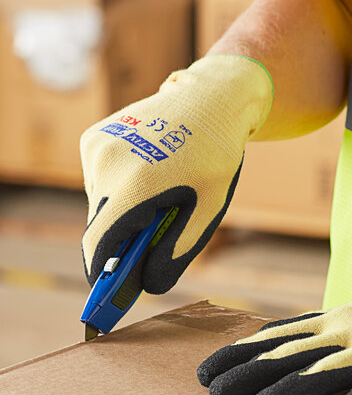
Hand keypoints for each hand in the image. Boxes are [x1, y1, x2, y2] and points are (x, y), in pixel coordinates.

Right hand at [81, 55, 271, 292]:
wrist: (210, 99)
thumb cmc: (214, 158)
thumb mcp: (205, 212)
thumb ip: (174, 253)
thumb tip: (148, 286)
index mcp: (134, 184)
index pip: (100, 246)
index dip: (102, 275)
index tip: (108, 295)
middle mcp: (105, 164)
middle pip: (98, 227)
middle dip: (118, 245)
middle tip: (144, 251)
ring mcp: (95, 147)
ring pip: (98, 204)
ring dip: (119, 216)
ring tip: (157, 202)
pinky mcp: (93, 137)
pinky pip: (98, 181)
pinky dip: (117, 192)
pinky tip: (148, 178)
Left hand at [198, 246, 351, 394]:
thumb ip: (320, 329)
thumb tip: (274, 339)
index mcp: (337, 319)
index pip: (279, 334)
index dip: (242, 352)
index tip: (207, 370)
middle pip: (294, 352)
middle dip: (251, 372)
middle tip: (214, 393)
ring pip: (331, 369)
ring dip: (295, 388)